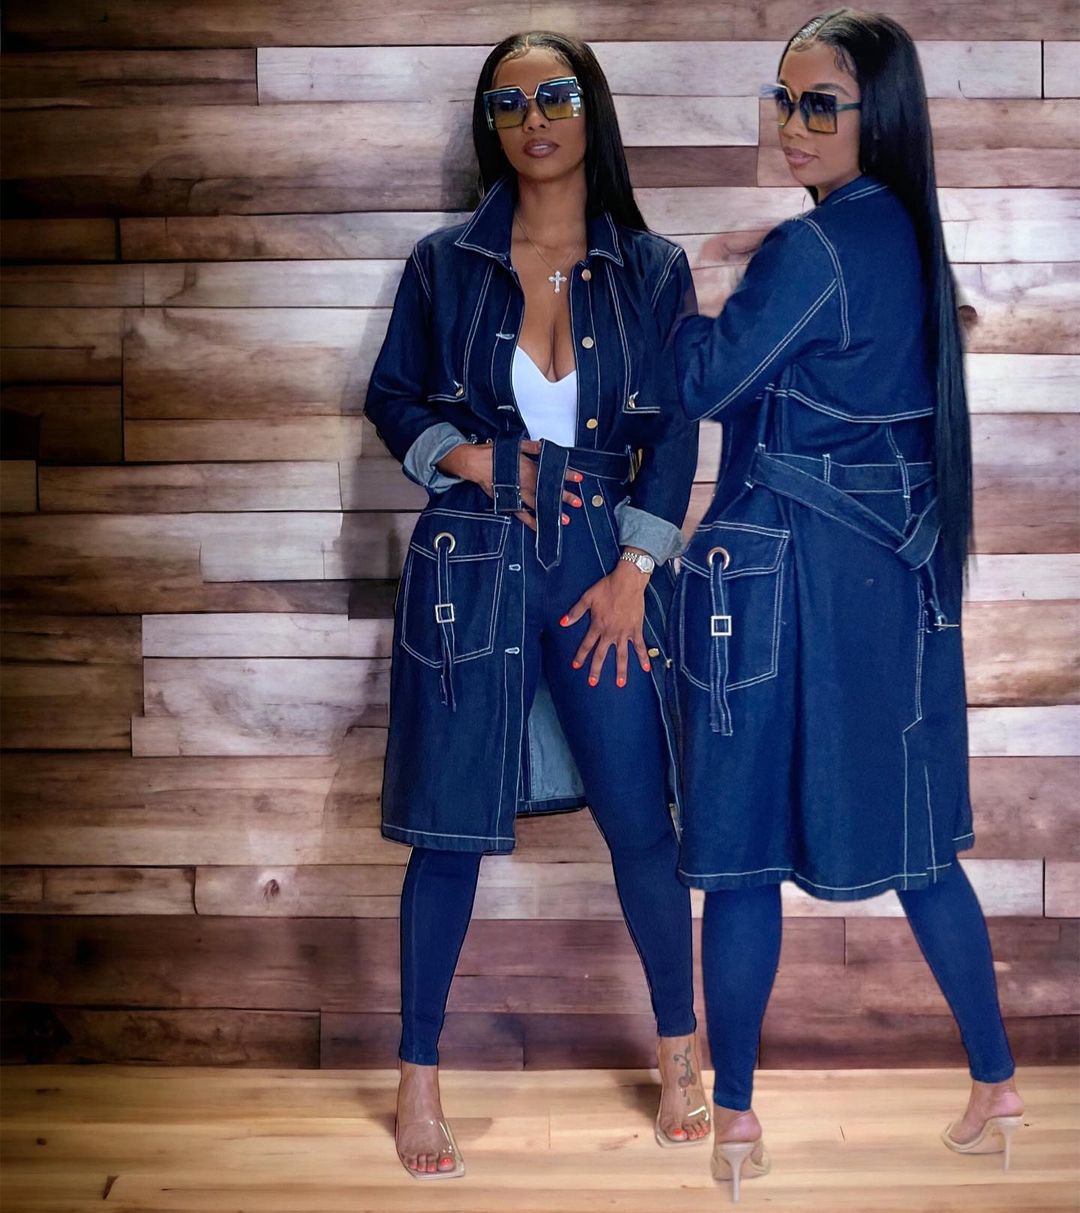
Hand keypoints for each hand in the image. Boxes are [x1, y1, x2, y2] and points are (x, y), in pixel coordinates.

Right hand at [437, 439, 581, 530]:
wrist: (474, 463)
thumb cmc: (493, 453)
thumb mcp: (514, 445)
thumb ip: (531, 447)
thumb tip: (545, 447)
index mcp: (529, 466)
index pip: (551, 471)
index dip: (566, 474)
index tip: (579, 478)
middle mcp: (526, 481)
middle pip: (547, 489)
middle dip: (563, 496)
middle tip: (577, 502)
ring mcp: (518, 492)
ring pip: (537, 503)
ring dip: (551, 511)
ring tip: (565, 519)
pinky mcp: (509, 501)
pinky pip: (522, 514)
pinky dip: (531, 521)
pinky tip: (541, 527)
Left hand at [560, 559, 651, 686]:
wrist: (628, 582)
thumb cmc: (607, 587)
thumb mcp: (587, 598)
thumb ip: (575, 612)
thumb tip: (562, 623)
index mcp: (597, 625)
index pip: (587, 645)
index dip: (580, 656)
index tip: (576, 666)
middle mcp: (610, 633)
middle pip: (602, 655)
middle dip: (596, 670)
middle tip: (593, 683)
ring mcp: (624, 633)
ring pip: (622, 655)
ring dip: (620, 670)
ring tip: (620, 684)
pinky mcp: (636, 630)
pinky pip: (640, 646)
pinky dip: (643, 657)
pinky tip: (646, 668)